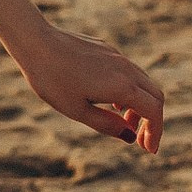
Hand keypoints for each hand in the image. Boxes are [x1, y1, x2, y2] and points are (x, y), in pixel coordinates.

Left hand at [11, 22, 164, 153]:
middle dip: (152, 120)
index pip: (154, 111)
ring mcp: (117, 56)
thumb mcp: (77, 110)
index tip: (149, 150)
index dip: (156, 132)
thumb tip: (130, 135)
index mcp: (122, 86)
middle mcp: (125, 69)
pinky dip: (130, 90)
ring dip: (140, 105)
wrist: (35, 41)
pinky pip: (129, 72)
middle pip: (155, 96)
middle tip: (139, 140)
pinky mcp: (106, 49)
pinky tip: (111, 100)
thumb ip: (106, 125)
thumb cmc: (52, 79)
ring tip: (123, 121)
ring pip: (143, 83)